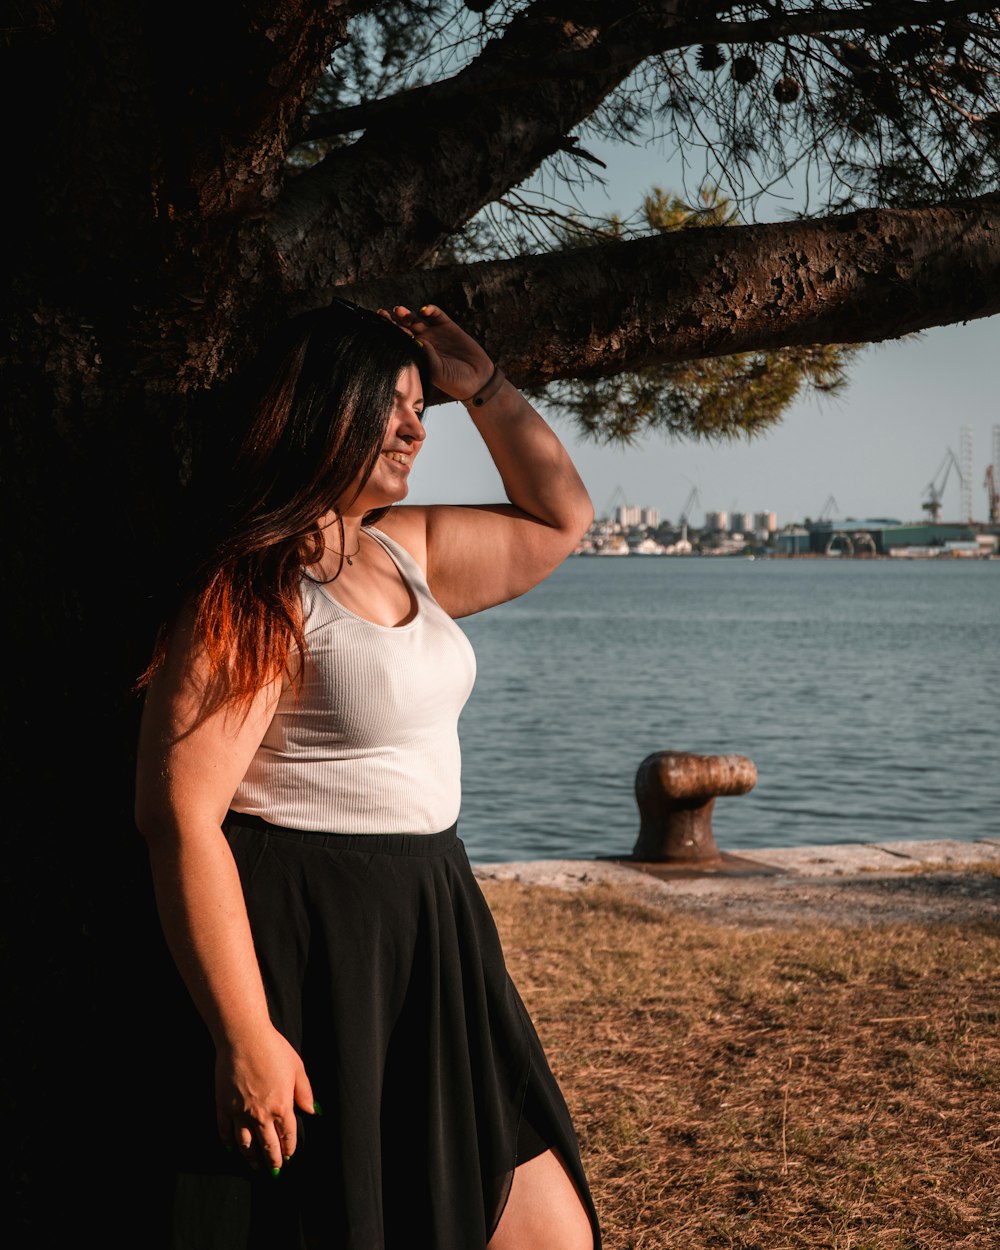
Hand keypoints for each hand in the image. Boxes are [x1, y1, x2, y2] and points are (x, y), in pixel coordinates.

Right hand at [215, 1025, 315, 1172]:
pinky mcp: (223, 1106)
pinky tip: (231, 1148)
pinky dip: (228, 1142)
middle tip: (274, 1169)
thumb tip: (313, 1111)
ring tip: (255, 1166)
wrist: (244, 1038)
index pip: (287, 1136)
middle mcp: (261, 1115)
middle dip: (273, 1160)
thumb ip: (305, 1092)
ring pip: (245, 1144)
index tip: (289, 1156)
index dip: (289, 1148)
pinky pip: (224, 1131)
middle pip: (268, 1146)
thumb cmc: (274, 1049)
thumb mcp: (297, 1068)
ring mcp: (240, 1113)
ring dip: (251, 1158)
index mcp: (282, 1107)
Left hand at [384, 304, 494, 402]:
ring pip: (416, 319)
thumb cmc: (455, 381)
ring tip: (399, 311)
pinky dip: (430, 310)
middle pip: (403, 328)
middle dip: (392, 320)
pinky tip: (424, 310)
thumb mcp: (437, 371)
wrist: (478, 379)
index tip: (380, 327)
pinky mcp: (448, 327)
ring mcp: (435, 334)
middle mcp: (423, 343)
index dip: (389, 333)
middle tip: (382, 314)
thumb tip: (417, 340)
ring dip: (407, 314)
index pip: (398, 341)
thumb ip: (427, 356)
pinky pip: (436, 314)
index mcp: (416, 355)